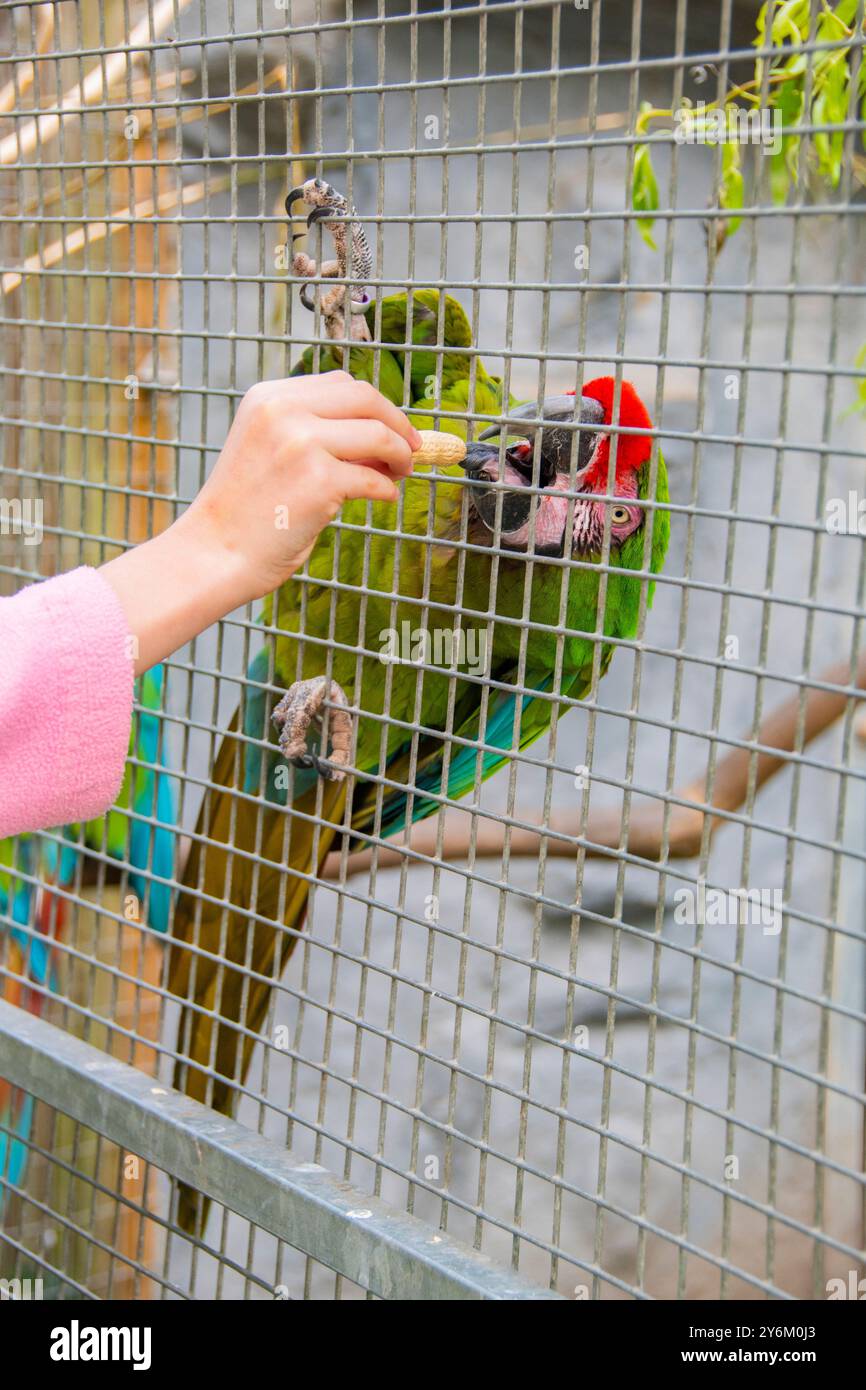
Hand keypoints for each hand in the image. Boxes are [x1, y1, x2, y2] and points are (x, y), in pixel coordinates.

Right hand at [183, 372, 420, 597]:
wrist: (215, 552)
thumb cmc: (246, 510)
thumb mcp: (272, 450)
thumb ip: (317, 434)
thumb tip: (383, 436)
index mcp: (269, 397)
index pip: (341, 384)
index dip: (376, 405)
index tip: (392, 427)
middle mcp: (283, 411)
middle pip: (365, 398)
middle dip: (398, 423)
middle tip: (412, 448)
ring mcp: (302, 444)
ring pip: (378, 435)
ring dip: (400, 455)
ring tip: (400, 473)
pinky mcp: (319, 481)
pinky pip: (374, 480)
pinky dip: (387, 490)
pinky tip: (384, 498)